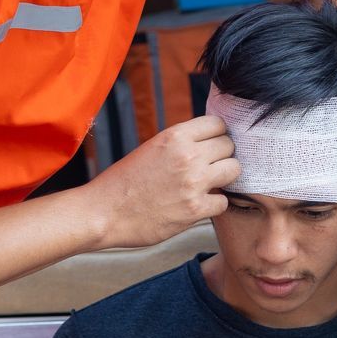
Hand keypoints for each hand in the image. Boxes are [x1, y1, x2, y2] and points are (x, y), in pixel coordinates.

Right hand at [88, 115, 239, 247]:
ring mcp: (193, 183)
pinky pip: (224, 202)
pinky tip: (199, 204)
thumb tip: (208, 141)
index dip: (216, 136)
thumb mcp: (151, 149)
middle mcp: (187, 155)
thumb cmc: (123, 182)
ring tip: (209, 184)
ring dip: (224, 178)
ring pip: (234, 170)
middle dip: (221, 157)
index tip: (211, 146)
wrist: (103, 213)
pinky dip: (214, 204)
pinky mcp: (195, 210)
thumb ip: (180, 144)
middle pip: (229, 146)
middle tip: (208, 168)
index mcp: (175, 136)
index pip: (218, 124)